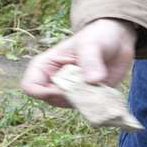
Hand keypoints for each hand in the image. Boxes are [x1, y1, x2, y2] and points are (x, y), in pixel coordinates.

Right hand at [21, 19, 137, 106]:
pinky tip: (104, 89)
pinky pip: (85, 108)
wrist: (117, 43)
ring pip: (69, 106)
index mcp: (45, 66)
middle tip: (88, 83)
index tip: (64, 88)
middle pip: (50, 100)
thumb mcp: (91, 44)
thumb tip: (93, 80)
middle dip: (68, 96)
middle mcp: (54, 81)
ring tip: (98, 83)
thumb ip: (90, 59)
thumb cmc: (96, 37)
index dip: (42, 92)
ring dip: (83, 100)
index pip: (30, 86)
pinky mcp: (85, 98)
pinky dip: (94, 104)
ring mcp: (69, 92)